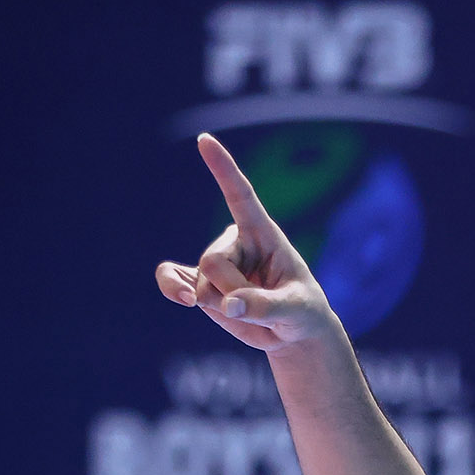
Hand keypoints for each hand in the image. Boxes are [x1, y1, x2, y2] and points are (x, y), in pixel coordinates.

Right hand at [154, 133, 342, 352]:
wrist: (291, 334)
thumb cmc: (302, 312)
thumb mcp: (295, 309)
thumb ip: (264, 306)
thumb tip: (228, 305)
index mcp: (263, 233)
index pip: (240, 195)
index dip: (223, 168)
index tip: (204, 140)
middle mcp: (235, 242)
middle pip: (214, 261)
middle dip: (232, 291)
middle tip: (259, 305)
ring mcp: (216, 263)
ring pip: (200, 281)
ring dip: (219, 303)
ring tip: (246, 308)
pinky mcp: (201, 284)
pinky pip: (173, 279)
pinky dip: (171, 287)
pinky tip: (183, 299)